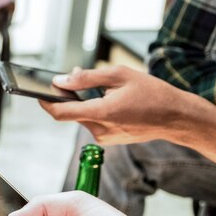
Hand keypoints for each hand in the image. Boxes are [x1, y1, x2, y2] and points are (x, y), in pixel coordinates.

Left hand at [40, 66, 195, 144]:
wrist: (176, 118)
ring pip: (81, 117)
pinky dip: (94, 110)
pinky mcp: (108, 140)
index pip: (61, 112)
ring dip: (83, 102)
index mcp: (102, 113)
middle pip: (70, 112)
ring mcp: (104, 137)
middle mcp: (100, 130)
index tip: (38, 91)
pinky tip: (110, 101)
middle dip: (68, 96)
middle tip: (74, 79)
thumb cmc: (152, 93)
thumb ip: (86, 77)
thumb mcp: (119, 75)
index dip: (46, 102)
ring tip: (103, 89)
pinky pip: (92, 122)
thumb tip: (61, 80)